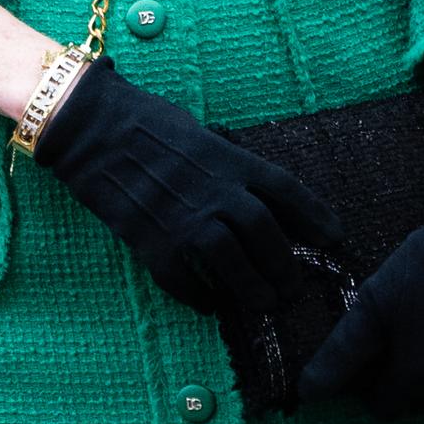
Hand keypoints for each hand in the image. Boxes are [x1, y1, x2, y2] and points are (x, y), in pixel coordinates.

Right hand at [32, 57, 346, 320]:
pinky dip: (198, 297)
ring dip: (252, 289)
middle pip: (265, 234)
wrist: (88, 125)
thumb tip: (247, 189)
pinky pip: (182, 279)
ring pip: (231, 262)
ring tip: (263, 305)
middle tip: (293, 288)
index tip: (335, 238)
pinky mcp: (149, 239)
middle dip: (285, 266)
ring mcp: (181, 217)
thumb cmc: (140, 118)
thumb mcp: (194, 130)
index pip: (285, 190)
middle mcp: (212, 190)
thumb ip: (223, 162)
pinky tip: (208, 306)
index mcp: (226, 158)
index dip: (316, 216)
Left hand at [299, 208, 423, 418]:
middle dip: (399, 381)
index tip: (368, 356)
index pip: (383, 408)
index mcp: (418, 378)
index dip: (369, 385)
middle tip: (393, 339)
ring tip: (421, 331)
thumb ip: (340, 356)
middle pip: (414, 404)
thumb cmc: (421, 270)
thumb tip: (307, 393)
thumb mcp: (371, 308)